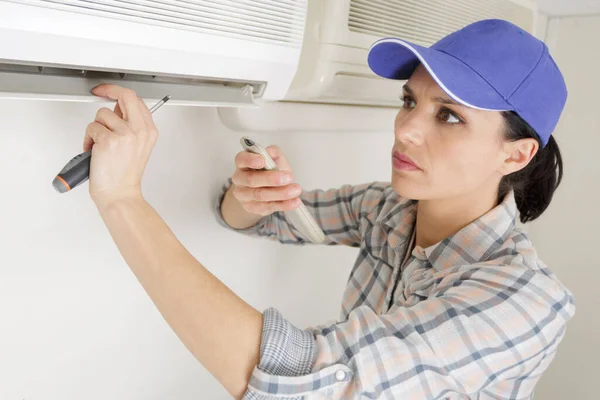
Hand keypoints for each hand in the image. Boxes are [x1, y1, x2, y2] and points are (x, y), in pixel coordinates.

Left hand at [83, 84, 157, 207]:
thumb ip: (131, 125)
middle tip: (99, 92)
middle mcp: (140, 130)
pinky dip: (88, 139)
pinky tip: (93, 151)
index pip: (136, 100)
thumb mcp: (138, 146)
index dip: (120, 92)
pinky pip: (92, 128)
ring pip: (102, 114)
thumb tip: (117, 108)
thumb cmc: (125, 174)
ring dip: (96, 128)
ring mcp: (125, 134)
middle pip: (125, 96)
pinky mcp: (109, 140)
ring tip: (99, 144)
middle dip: (109, 91)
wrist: (119, 193)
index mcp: (149, 131)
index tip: (110, 91)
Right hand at [231, 145, 302, 215]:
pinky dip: (283, 204)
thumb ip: (274, 153)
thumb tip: (270, 152)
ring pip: (260, 195)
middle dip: (271, 179)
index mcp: (242, 163)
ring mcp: (243, 195)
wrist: (267, 188)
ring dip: (280, 193)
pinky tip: (294, 201)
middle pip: (251, 179)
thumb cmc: (270, 170)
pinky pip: (267, 207)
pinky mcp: (251, 207)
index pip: (241, 159)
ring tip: (296, 190)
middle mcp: (239, 179)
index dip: (250, 160)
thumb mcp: (275, 159)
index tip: (263, 161)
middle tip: (288, 177)